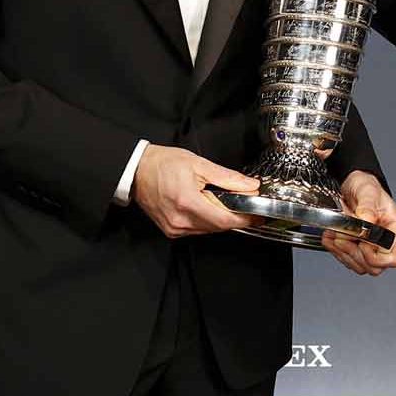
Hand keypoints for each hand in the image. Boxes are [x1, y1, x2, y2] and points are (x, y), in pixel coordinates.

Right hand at [131, 144, 259, 237]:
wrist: (137, 171)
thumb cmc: (163, 164)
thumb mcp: (198, 164)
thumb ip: (227, 177)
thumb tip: (250, 186)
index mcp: (188, 202)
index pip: (225, 220)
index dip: (245, 219)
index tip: (258, 216)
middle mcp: (181, 221)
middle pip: (219, 227)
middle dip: (234, 216)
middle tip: (242, 202)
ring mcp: (175, 228)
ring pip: (209, 230)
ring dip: (219, 218)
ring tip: (218, 199)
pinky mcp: (171, 231)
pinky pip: (197, 230)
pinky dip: (206, 220)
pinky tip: (204, 205)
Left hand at [322, 170, 395, 274]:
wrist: (354, 184)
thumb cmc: (366, 185)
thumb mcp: (367, 192)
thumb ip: (367, 207)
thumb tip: (366, 222)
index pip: (393, 259)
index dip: (375, 258)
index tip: (361, 244)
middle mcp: (389, 241)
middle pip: (375, 267)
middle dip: (354, 254)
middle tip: (341, 238)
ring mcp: (375, 246)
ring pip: (361, 266)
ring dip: (343, 254)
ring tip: (333, 235)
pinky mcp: (361, 248)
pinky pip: (350, 261)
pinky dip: (338, 252)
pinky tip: (330, 238)